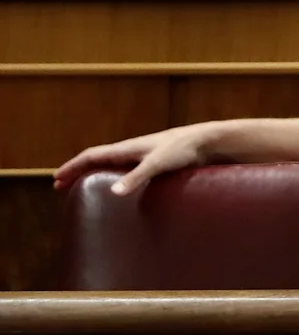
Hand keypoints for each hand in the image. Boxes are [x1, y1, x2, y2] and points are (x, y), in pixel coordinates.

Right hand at [52, 125, 213, 195]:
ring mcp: (141, 155)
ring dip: (92, 173)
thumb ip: (136, 177)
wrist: (206, 141)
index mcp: (126, 148)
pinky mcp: (153, 162)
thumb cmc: (182, 149)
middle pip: (95, 160)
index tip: (57, 179)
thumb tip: (113, 193)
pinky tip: (116, 186)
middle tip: (61, 186)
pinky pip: (124, 169)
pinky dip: (111, 176)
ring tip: (82, 186)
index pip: (90, 156)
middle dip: (76, 171)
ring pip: (109, 164)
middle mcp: (130, 150)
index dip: (72, 167)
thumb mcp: (157, 164)